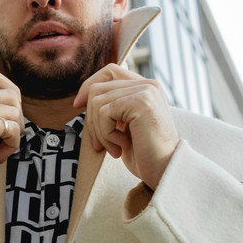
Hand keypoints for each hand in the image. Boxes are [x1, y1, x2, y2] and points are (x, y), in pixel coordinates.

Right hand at [0, 68, 24, 222]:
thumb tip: (13, 106)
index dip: (9, 93)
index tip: (6, 116)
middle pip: (10, 91)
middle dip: (17, 115)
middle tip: (6, 136)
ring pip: (14, 110)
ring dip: (14, 133)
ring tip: (0, 149)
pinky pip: (11, 127)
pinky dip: (12, 144)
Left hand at [73, 64, 178, 189]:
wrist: (165, 171)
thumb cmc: (143, 153)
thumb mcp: (123, 126)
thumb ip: (111, 108)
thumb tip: (82, 100)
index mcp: (144, 88)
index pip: (109, 71)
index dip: (88, 85)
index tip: (77, 105)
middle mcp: (147, 84)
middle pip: (97, 89)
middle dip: (91, 120)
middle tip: (99, 145)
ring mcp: (145, 91)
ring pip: (96, 102)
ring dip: (99, 131)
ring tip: (114, 148)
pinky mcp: (141, 101)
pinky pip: (104, 112)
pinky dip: (105, 134)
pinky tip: (121, 146)